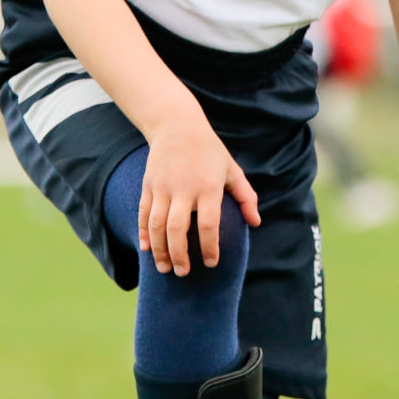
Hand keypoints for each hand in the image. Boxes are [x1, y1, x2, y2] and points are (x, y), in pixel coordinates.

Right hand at [139, 122, 261, 275]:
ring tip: (165, 268)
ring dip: (159, 250)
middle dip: (179, 255)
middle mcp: (183, 188)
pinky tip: (147, 249)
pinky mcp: (148, 185)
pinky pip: (143, 214)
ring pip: (156, 225)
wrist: (177, 125)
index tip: (211, 263)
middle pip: (177, 229)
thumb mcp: (232, 170)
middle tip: (183, 273)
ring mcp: (163, 187)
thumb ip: (245, 196)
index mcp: (208, 187)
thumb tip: (255, 223)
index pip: (208, 224)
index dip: (209, 247)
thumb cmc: (210, 151)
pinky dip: (143, 234)